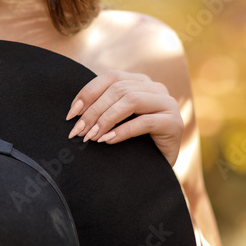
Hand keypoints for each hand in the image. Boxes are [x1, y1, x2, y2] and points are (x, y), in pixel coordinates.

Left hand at [65, 70, 183, 165]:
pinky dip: (122, 131)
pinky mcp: (174, 122)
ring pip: (131, 101)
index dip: (88, 93)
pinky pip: (144, 122)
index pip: (110, 77)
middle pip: (118, 90)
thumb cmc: (135, 142)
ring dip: (106, 119)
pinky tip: (108, 140)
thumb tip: (74, 111)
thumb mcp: (117, 120)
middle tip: (78, 131)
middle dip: (93, 111)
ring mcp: (168, 103)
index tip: (71, 114)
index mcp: (140, 81)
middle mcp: (156, 87)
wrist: (161, 167)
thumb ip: (104, 108)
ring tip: (91, 137)